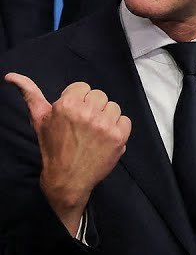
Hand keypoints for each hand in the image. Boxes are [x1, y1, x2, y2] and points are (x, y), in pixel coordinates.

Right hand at [5, 74, 130, 235]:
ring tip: (94, 131)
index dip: (78, 100)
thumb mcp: (38, 118)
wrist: (67, 177)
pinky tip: (105, 138)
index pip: (83, 87)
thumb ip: (29, 93)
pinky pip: (125, 120)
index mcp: (66, 105)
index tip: (73, 114)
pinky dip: (118, 128)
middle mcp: (86, 113)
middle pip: (99, 96)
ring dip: (106, 117)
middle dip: (92, 107)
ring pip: (113, 107)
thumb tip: (11, 76)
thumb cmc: (52, 146)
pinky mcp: (118, 137)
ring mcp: (104, 125)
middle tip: (83, 125)